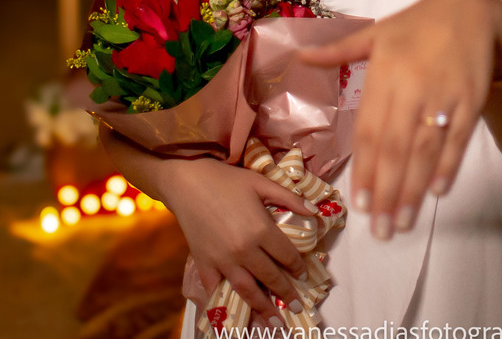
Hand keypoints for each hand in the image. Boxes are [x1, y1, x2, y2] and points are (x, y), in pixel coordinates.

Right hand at [162, 156, 316, 321]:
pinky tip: (235, 313)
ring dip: (263, 307)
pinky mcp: (204, 263)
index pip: (286, 255)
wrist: (187, 182)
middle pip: (270, 277)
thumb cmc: (226, 180)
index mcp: (261, 230)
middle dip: (286, 293)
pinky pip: (217, 288)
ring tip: (274, 321)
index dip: (298, 266)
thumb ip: (289, 198)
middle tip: (297, 306)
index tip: (302, 274)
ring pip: (247, 290)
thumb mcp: (261, 183)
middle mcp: (244, 250)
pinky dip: (226, 302)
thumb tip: (314, 211)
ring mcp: (222, 260)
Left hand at [299, 0, 501, 239]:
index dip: (365, 170)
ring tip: (403, 223)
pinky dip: (448, 166)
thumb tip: (300, 56)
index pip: (370, 131)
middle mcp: (411, 87)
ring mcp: (443, 95)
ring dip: (414, 190)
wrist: (472, 9)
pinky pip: (457, 139)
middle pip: (396, 149)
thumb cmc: (417, 24)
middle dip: (387, 192)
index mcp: (384, 73)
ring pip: (425, 150)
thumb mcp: (376, 32)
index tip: (359, 205)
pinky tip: (437, 192)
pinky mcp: (471, 100)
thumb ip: (339, 51)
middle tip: (380, 230)